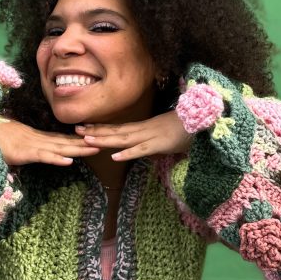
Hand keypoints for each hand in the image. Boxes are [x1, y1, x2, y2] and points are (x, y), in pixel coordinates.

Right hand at [0, 119, 100, 165]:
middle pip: (66, 142)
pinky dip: (55, 159)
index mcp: (35, 137)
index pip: (61, 139)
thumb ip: (21, 148)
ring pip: (59, 148)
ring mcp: (31, 145)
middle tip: (106, 142)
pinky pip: (42, 156)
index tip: (94, 140)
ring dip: (77, 149)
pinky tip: (68, 161)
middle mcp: (37, 139)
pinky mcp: (24, 152)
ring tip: (95, 149)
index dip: (78, 140)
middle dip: (85, 143)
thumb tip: (26, 152)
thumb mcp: (11, 144)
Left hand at [76, 111, 191, 161]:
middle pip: (116, 131)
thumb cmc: (189, 128)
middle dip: (96, 131)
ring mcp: (151, 136)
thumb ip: (155, 141)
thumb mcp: (167, 135)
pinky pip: (141, 150)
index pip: (119, 127)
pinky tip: (114, 157)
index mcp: (145, 127)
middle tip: (76, 130)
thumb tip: (146, 147)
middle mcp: (144, 129)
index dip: (102, 127)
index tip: (85, 127)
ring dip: (105, 140)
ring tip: (87, 141)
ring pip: (124, 139)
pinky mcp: (160, 144)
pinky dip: (128, 153)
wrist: (205, 122)